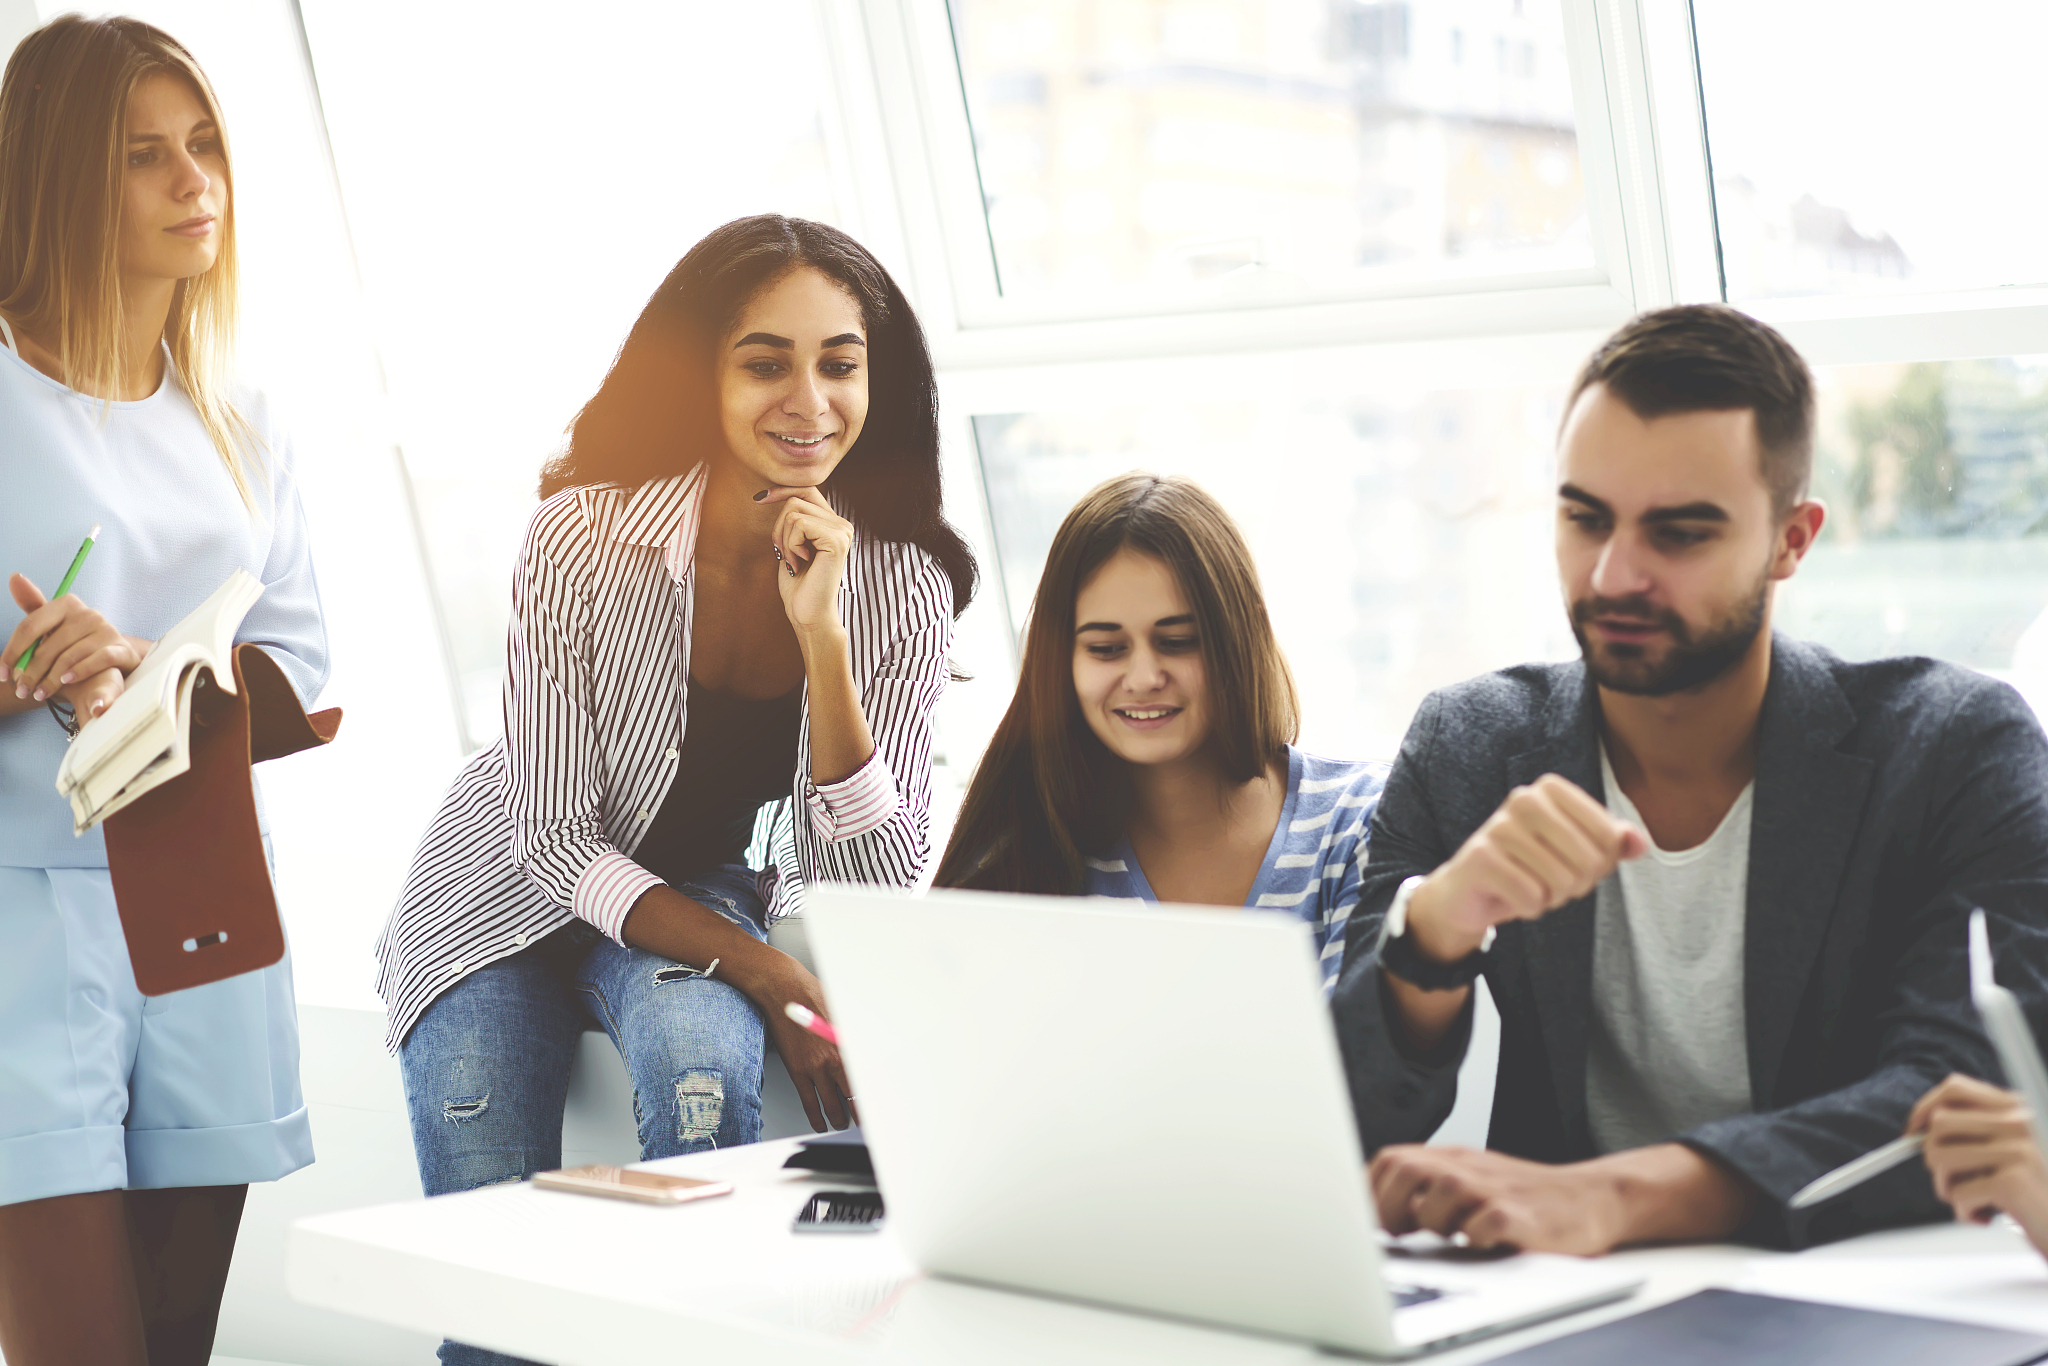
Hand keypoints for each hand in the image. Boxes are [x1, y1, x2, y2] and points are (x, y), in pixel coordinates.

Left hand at [2, 574, 141, 720]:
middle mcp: (88, 613)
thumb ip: (33, 605)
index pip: (30, 627)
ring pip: (69, 657)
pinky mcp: (121, 648)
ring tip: (40, 693)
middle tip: (21, 690)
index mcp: (66, 604)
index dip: (12, 652)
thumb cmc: (77, 642)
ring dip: (51, 680)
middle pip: (48, 647)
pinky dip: (79, 672)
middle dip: (30, 673)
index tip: (2, 674)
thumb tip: (15, 577)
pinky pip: (98, 660)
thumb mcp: (54, 625)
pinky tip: (67, 681)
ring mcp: (106, 630)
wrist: (113, 658)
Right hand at [756, 955, 857, 1133]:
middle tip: (865, 1124)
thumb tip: (863, 1049)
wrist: (784, 991)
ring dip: (838, 1119)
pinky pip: (809, 1102)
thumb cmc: (813, 996)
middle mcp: (834, 1060)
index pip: (866, 1082)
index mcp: (848, 1047)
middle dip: (860, 1114)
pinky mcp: (797, 1071)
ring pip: (831, 1105)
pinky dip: (816, 1117)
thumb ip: (851, 1037)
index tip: (877, 1108)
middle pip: (853, 1098)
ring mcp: (814, 1068)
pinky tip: (820, 1124)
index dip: (872, 1099)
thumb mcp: (843, 1015)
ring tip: (842, 1124)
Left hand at [757, 486, 853, 638]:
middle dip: (779, 526)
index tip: (760, 498)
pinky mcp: (836, 540)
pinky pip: (799, 525)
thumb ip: (792, 521)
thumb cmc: (798, 585)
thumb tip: (772, 493)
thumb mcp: (791, 545)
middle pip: (797, 499)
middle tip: (784, 554)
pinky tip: (800, 563)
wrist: (808, 614)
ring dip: (784, 539)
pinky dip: (791, 545)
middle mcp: (842, 525)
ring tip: (794, 561)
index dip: (782, 490)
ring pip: (795, 511)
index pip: (808, 490)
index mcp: (834, 524)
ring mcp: (842, 531)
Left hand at [1369, 1142, 1750, 1253]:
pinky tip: (1482, 1240)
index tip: (1365, 1217)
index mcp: (1452, 1158)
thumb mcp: (1471, 1181)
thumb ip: (1428, 1188)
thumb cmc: (1526, 1197)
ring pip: (1437, 1197)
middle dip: (1390, 1205)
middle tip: (1403, 1231)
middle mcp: (1468, 1168)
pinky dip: (1473, 1237)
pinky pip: (1482, 1225)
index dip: (1370, 1189)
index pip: (1390, 1160)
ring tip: (1450, 1233)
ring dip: (1432, 1223)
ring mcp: (1494, 1189)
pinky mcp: (1520, 1216)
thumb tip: (1374, 1210)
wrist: (1592, 1198)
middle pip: (1403, 1169)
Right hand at [1406, 774, 1647, 961]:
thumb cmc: (1528, 867)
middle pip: (1590, 861)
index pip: (1610, 836)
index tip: (1574, 862)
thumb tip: (1640, 843)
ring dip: (1551, 897)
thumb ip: (1613, 844)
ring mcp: (1499, 826)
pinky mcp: (1480, 857)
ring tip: (1530, 886)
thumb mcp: (1576, 853)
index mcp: (1551, 790)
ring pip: (1561, 881)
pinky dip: (1529, 907)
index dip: (1602, 863)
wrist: (1469, 891)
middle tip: (1551, 881)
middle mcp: (1524, 799)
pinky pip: (1531, 896)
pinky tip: (1511, 896)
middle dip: (1577, 884)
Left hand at [1909, 1073, 2047, 1254]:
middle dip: (1935, 1158)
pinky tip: (1988, 1217)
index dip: (1925, 1107)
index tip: (1914, 1131)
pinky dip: (1965, 1213)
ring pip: (1939, 1158)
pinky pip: (1957, 1194)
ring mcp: (2016, 1151)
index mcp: (2016, 1110)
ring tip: (1976, 1198)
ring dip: (1948, 1188)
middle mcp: (2019, 1123)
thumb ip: (1974, 1131)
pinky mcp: (2011, 1181)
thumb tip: (1920, 1127)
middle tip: (1957, 1179)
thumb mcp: (2007, 1153)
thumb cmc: (2032, 1196)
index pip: (1956, 1088)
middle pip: (1938, 1124)